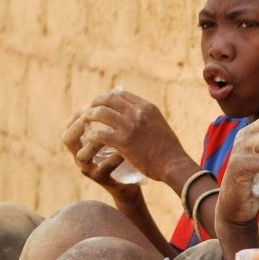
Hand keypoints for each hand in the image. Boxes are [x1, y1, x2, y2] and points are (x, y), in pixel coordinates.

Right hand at [61, 107, 144, 202]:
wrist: (133, 181)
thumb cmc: (124, 153)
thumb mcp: (118, 133)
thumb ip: (113, 116)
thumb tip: (117, 89)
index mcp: (81, 144)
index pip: (69, 125)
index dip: (76, 114)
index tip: (90, 105)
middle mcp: (80, 157)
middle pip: (67, 139)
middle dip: (79, 126)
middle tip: (95, 117)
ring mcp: (89, 170)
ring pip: (81, 156)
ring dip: (95, 142)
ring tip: (112, 133)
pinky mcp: (102, 180)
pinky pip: (103, 168)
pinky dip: (114, 158)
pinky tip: (124, 152)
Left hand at [72, 90, 188, 182]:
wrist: (174, 164)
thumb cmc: (169, 150)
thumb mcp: (160, 125)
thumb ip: (147, 118)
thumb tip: (138, 117)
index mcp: (147, 107)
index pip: (122, 95)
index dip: (109, 98)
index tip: (102, 104)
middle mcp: (137, 113)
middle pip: (109, 99)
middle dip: (96, 103)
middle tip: (89, 110)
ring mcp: (130, 126)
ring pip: (101, 113)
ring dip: (89, 116)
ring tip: (84, 122)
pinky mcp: (123, 142)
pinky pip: (99, 134)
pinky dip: (91, 135)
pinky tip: (89, 138)